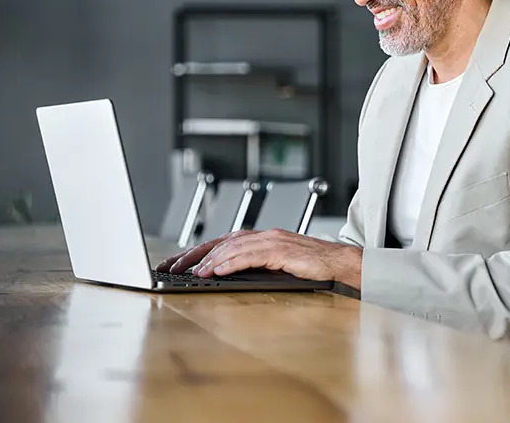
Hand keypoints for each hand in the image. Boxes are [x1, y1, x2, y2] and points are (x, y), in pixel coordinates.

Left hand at [156, 229, 361, 289]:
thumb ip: (251, 264)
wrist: (337, 262)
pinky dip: (232, 262)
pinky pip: (251, 256)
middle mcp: (261, 235)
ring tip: (193, 273)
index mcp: (258, 237)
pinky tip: (218, 270)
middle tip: (172, 268)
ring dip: (210, 260)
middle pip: (219, 242)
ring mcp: (271, 240)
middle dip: (193, 255)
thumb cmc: (308, 265)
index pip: (218, 242)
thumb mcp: (273, 264)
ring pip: (232, 248)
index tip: (174, 263)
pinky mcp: (281, 250)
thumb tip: (222, 273)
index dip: (194, 252)